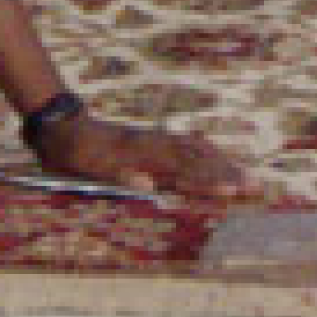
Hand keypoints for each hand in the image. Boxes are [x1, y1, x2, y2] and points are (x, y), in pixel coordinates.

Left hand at [32, 110, 252, 200]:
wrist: (61, 126)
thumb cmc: (71, 153)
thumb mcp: (84, 168)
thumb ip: (116, 176)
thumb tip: (147, 186)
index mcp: (140, 155)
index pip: (181, 169)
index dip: (207, 181)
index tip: (231, 190)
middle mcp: (153, 145)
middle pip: (197, 158)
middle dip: (227, 173)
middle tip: (255, 186)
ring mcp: (154, 141)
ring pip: (196, 150)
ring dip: (223, 163)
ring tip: (247, 176)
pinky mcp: (152, 141)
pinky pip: (187, 144)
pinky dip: (208, 151)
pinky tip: (218, 157)